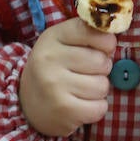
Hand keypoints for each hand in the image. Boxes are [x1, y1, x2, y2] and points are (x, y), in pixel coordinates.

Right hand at [19, 18, 115, 136]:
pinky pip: (100, 107)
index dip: (106, 42)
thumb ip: (88, 33)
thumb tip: (112, 37)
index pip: (93, 30)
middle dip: (101, 69)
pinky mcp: (63, 110)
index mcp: (53, 36)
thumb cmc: (55, 67)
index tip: (101, 48)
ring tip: (81, 90)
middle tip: (85, 73)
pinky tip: (81, 105)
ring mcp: (55, 85)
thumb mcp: (63, 42)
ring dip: (98, 90)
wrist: (27, 103)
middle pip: (102, 61)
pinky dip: (96, 108)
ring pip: (102, 86)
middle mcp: (50, 59)